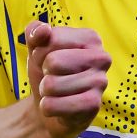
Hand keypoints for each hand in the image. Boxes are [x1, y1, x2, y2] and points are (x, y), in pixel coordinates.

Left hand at [24, 22, 109, 137]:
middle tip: (52, 77)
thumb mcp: (36, 48)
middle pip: (53, 61)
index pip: (52, 39)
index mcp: (90, 38)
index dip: (39, 52)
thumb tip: (43, 29)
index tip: (47, 59)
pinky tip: (58, 107)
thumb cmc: (47, 71)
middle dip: (43, 72)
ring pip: (51, 85)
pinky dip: (47, 107)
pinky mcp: (93, 105)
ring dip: (45, 91)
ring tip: (56, 92)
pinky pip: (53, 105)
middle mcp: (101, 58)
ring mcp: (100, 82)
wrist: (50, 104)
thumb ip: (34, 32)